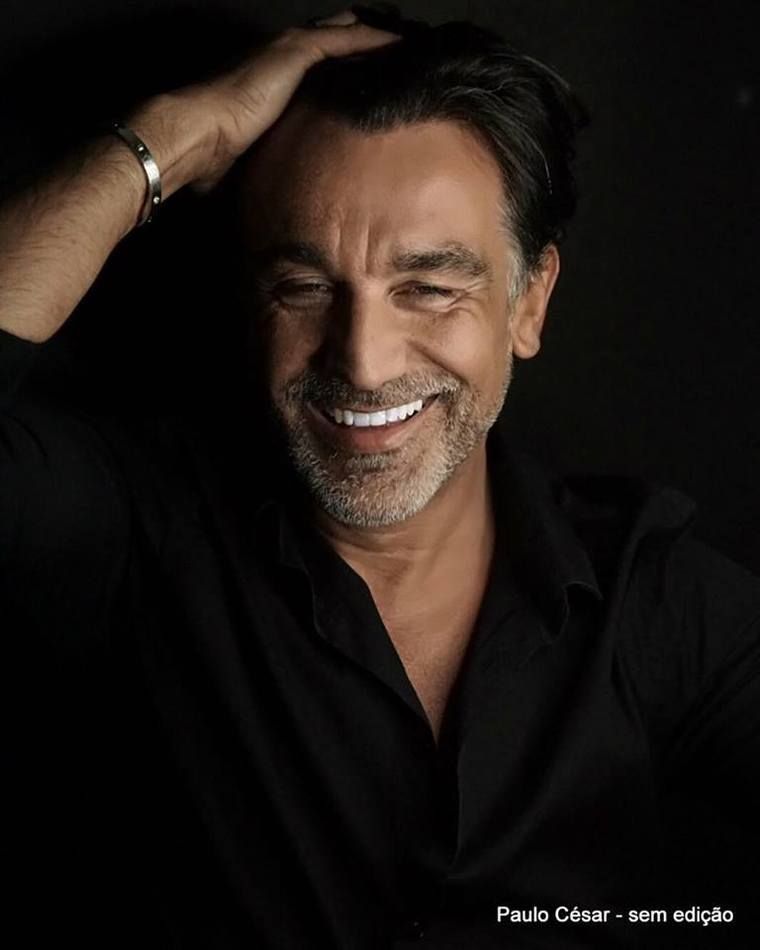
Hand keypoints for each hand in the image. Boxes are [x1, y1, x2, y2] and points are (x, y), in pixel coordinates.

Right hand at [133, 11, 398, 194]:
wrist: (196, 134)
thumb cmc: (212, 153)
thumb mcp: (251, 158)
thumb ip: (267, 163)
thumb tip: (273, 199)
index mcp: (271, 79)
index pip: (317, 63)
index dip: (345, 66)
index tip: (373, 79)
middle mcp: (281, 57)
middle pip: (336, 40)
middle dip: (366, 46)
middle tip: (400, 55)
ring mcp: (289, 49)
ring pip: (347, 34)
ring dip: (377, 40)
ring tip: (410, 48)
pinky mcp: (297, 51)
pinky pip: (349, 41)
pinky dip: (375, 42)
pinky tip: (401, 47)